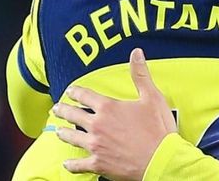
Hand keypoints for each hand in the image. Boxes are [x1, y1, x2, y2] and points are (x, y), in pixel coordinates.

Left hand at [53, 48, 176, 180]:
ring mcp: (96, 145)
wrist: (160, 159)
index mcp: (109, 108)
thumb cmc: (158, 129)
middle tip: (57, 109)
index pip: (85, 95)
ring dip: (63, 133)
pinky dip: (71, 164)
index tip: (70, 91)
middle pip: (73, 115)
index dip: (75, 92)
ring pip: (72, 137)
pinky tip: (67, 163)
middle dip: (63, 110)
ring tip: (58, 130)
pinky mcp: (98, 164)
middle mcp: (97, 125)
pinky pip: (78, 165)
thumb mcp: (152, 97)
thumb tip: (136, 53)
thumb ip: (140, 74)